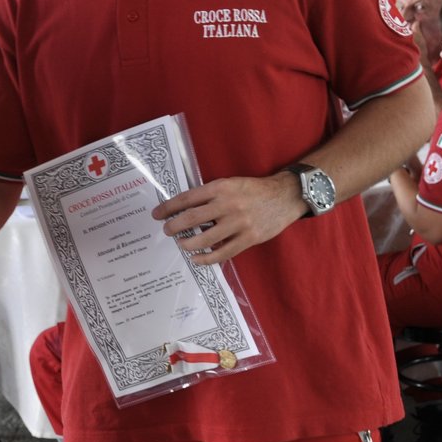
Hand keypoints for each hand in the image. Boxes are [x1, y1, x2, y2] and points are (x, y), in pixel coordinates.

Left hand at [151, 173, 304, 265]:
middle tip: (166, 230)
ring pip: (205, 238)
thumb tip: (184, 209)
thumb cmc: (253, 189)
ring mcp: (239, 223)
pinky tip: (197, 258)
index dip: (168, 207)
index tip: (157, 214)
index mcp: (221, 188)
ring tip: (181, 244)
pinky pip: (223, 253)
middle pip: (192, 218)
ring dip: (188, 243)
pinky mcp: (249, 238)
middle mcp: (228, 205)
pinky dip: (206, 258)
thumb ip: (210, 195)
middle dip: (174, 226)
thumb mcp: (230, 184)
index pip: (187, 199)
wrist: (285, 196)